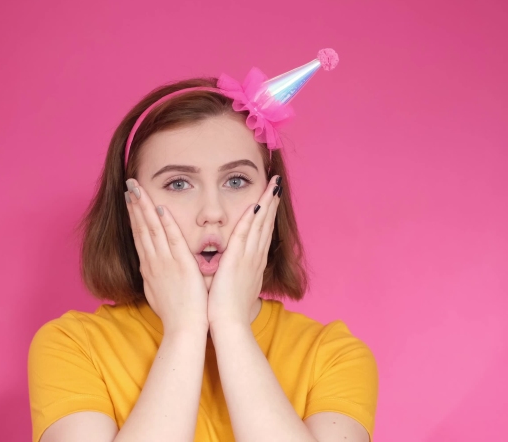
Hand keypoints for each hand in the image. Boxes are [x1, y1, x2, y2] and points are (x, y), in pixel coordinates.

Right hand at [125, 179, 208, 334]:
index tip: (130, 199)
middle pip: (141, 228)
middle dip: (135, 204)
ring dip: (144, 207)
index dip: (134, 216)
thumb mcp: (158, 292)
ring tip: (137, 189)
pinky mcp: (181, 265)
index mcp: (149, 268)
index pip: (139, 236)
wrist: (183, 329)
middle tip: (130, 184)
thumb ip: (154, 277)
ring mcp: (165, 262)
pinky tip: (161, 209)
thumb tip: (149, 269)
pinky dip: (166, 224)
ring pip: (152, 229)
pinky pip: (172, 240)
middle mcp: (153, 262)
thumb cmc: (175, 313)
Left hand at [207, 176, 281, 328]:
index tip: (271, 198)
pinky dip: (250, 219)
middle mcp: (255, 257)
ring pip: (260, 225)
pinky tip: (255, 205)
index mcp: (254, 263)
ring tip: (273, 185)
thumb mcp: (237, 287)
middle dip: (272, 202)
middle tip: (277, 183)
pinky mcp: (237, 260)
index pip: (263, 233)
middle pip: (266, 224)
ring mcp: (248, 258)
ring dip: (266, 203)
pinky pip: (245, 234)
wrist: (230, 325)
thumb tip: (238, 269)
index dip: (268, 214)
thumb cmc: (229, 310)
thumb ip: (238, 274)